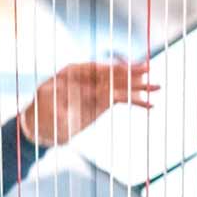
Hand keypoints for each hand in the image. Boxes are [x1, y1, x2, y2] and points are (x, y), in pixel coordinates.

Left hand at [20, 60, 157, 147]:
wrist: (41, 128)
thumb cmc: (40, 113)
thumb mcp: (46, 105)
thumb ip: (60, 101)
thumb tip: (74, 100)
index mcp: (72, 72)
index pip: (95, 68)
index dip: (110, 70)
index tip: (125, 72)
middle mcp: (87, 77)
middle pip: (110, 73)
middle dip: (130, 72)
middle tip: (148, 68)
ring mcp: (96, 89)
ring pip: (119, 85)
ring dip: (138, 86)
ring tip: (157, 87)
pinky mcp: (102, 101)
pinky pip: (121, 99)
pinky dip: (135, 101)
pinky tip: (149, 104)